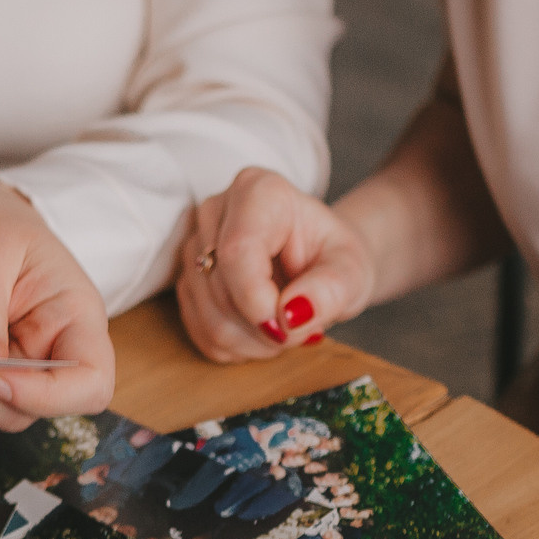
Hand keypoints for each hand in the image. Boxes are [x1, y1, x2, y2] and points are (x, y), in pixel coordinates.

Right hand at [176, 167, 377, 363]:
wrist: (319, 261)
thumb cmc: (334, 258)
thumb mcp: (352, 271)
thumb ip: (331, 289)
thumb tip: (292, 314)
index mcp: (259, 192)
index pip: (237, 251)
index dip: (257, 301)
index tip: (288, 328)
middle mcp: (216, 212)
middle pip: (220, 290)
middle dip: (264, 328)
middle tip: (302, 328)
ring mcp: (195, 247)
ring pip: (208, 318)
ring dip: (252, 342)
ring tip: (285, 327)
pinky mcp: (186, 282)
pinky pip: (200, 332)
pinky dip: (236, 346)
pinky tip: (260, 332)